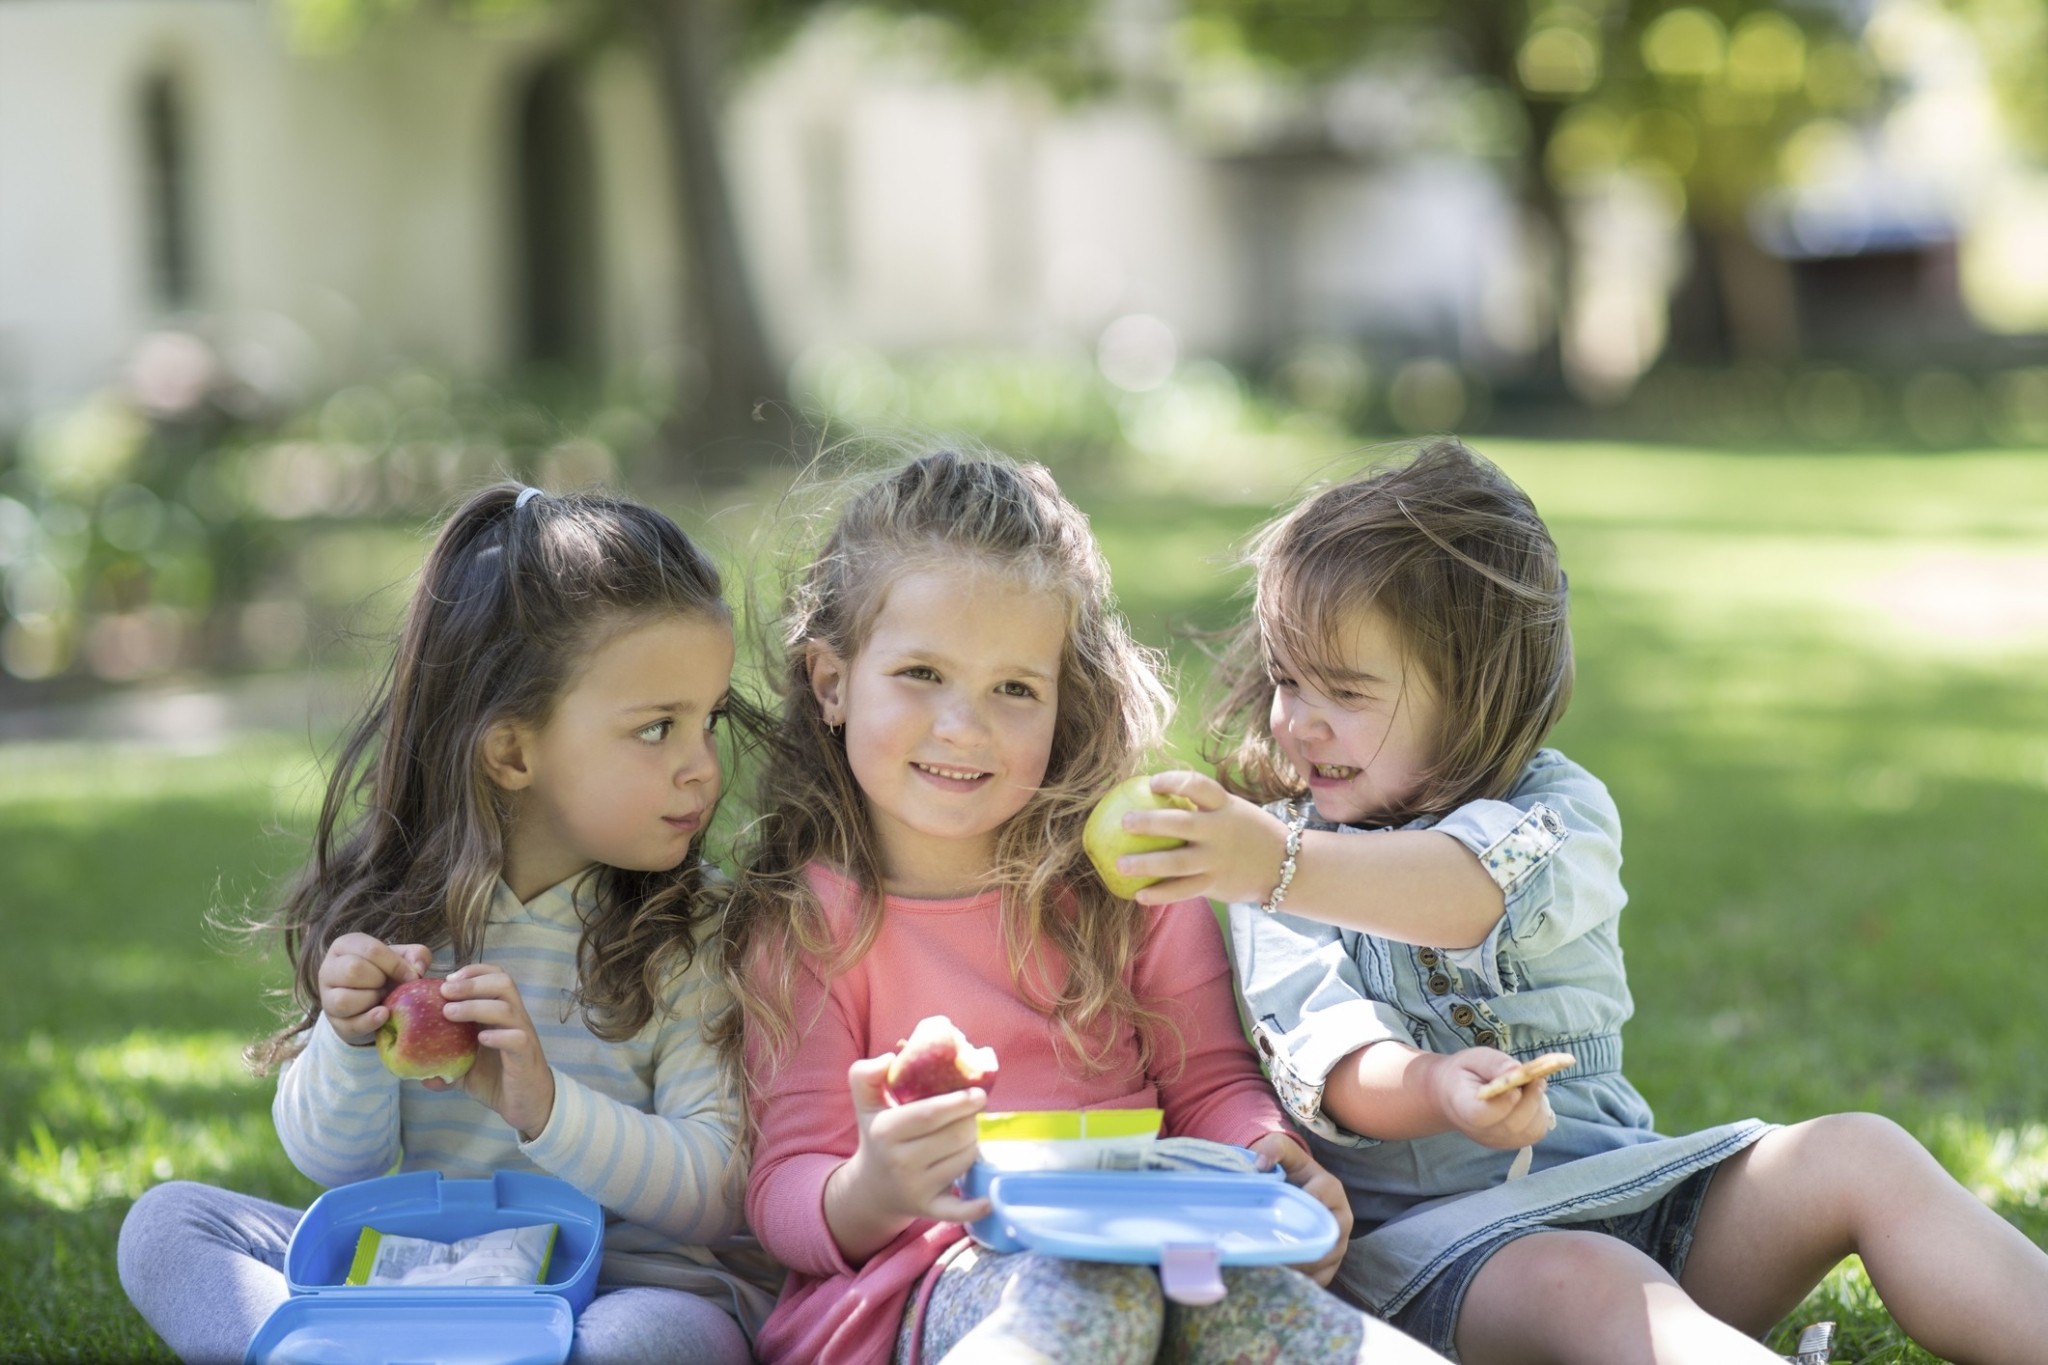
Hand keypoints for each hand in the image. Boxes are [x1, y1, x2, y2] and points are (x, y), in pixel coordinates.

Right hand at [317, 933, 432, 1044]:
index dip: (396, 965)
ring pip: (343, 999)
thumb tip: (417, 970)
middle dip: (379, 980)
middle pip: (353, 970)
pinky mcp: (333, 1021)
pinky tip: (384, 1014)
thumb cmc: (386, 973)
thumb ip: (416, 955)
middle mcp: (329, 968)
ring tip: (381, 998)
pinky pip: (349, 1024)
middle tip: (387, 985)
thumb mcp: (403, 958)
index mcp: (346, 945)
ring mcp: (327, 996)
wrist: (372, 1001)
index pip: (370, 950)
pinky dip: (370, 1021)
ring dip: (371, 1000)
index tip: (412, 976)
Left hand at [437, 963, 555, 1140]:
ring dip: (476, 1005)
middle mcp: (514, 1019)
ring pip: (507, 1008)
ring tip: (450, 1013)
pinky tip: (480, 1040)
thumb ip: (445, 1066)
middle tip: (445, 991)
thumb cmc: (498, 1079)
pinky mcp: (525, 1056)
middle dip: (471, 982)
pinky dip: (498, 1035)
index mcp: (500, 1015)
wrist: (528, 1104)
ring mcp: (522, 1035)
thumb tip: (416, 1074)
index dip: (473, 971)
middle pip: (503, 983)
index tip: (446, 980)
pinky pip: (516, 1038)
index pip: (495, 978)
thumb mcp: (466, 1070)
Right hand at [830, 1055, 989, 1238]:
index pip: (930, 1114)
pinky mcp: (928, 1209)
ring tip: (963, 1136)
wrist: (872, 1187)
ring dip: (973, 1143)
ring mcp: (915, 1188)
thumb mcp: (866, 1103)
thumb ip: (867, 1074)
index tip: (979, 1094)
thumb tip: (890, 1057)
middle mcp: (900, 1162)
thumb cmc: (878, 1135)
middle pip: (955, 1136)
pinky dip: (974, 1208)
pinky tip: (987, 1201)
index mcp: (886, 1131)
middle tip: (971, 1114)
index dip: (958, 1102)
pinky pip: (956, 1210)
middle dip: (970, 1121)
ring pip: (964, 1159)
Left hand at [1114, 771, 1292, 906]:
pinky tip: (1138, 895)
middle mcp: (1221, 831)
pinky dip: (1160, 894)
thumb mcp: (1233, 810)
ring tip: (1120, 864)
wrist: (1285, 866)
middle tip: (1123, 822)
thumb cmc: (1248, 832)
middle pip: (1181, 824)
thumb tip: (1156, 795)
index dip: (1173, 781)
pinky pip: (1183, 890)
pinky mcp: (1215, 884)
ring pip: (1177, 863)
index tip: (1152, 783)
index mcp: (1225, 806)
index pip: (1198, 786)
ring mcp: (1218, 860)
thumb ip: (1203, 805)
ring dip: (1146, 864)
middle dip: (1150, 822)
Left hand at [1250, 1131, 1350, 1286]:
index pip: (1319, 1203)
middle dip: (1303, 1248)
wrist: (1292, 1184)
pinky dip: (1305, 1282)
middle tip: (1274, 1254)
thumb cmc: (1287, 1166)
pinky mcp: (1332, 1260)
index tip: (1275, 1220)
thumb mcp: (1281, 1149)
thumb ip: (1273, 1147)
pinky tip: (1283, 1279)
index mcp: (1331, 1188)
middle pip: (1328, 1240)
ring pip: (1327, 1263)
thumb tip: (1261, 1165)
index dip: (1298, 1212)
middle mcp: (1341, 1217)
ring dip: (1302, 1269)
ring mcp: (1339, 1241)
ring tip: (1275, 1268)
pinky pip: (1324, 1277)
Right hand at [1431, 1049, 1556, 1151]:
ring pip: (1530, 1130)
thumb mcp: (1474, 1059)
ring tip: (1533, 1086)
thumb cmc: (1466, 1074)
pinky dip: (1541, 1113)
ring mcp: (1497, 1141)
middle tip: (1537, 1077)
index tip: (1515, 1087)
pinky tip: (1532, 1098)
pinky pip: (1536, 1132)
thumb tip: (1518, 1069)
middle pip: (1511, 1125)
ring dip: (1539, 1106)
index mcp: (1462, 1107)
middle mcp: (1479, 1131)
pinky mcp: (1512, 1143)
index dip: (1503, 1104)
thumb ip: (1494, 1063)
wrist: (1455, 1095)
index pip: (1481, 1115)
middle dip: (1531, 1100)